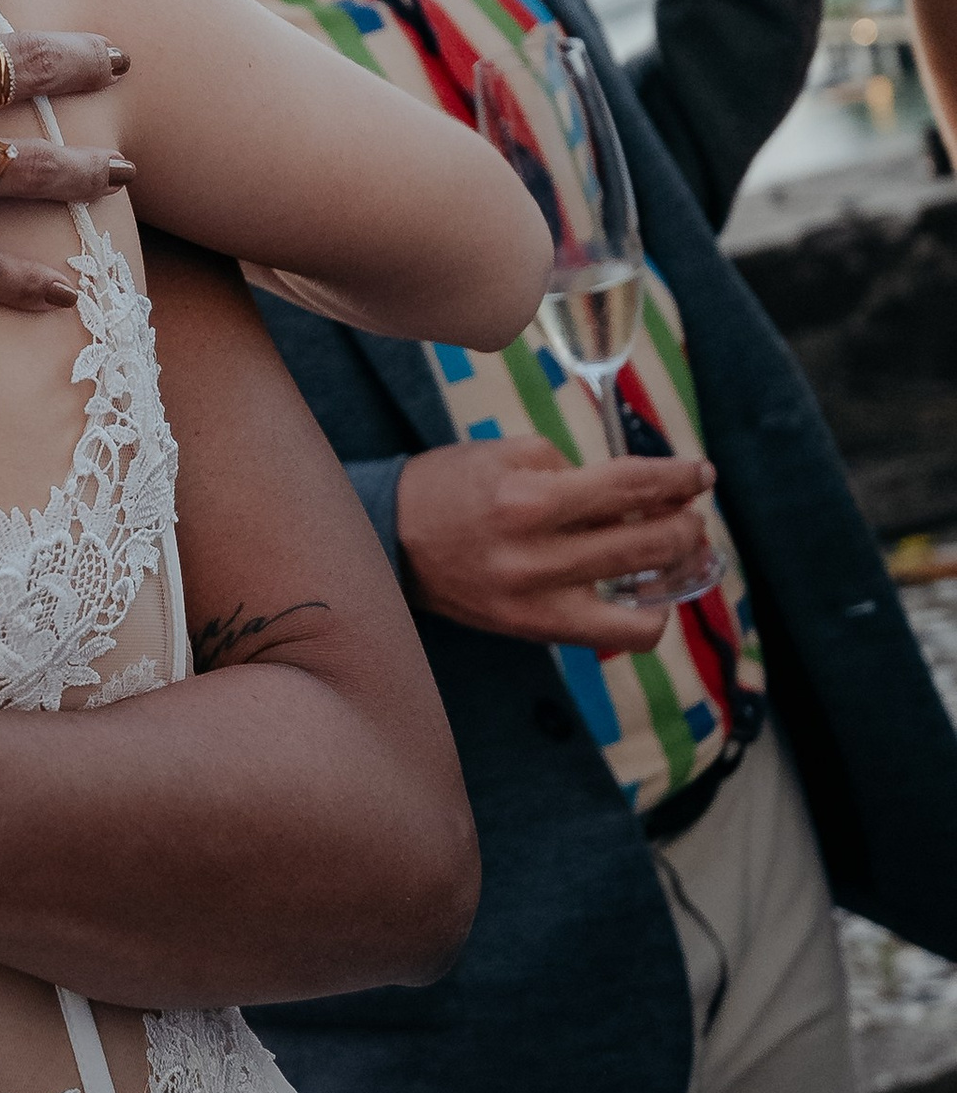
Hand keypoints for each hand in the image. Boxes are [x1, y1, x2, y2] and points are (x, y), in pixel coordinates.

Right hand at [394, 435, 717, 651]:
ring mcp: (536, 606)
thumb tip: (633, 493)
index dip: (676, 479)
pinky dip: (641, 616)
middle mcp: (536, 560)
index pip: (628, 487)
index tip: (701, 474)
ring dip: (675, 576)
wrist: (390, 540)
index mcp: (528, 501)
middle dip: (685, 525)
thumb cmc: (449, 487)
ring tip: (676, 555)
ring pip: (642, 611)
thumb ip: (572, 469)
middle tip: (690, 512)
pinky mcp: (533, 633)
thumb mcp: (506, 454)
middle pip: (646, 546)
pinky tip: (643, 592)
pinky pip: (611, 637)